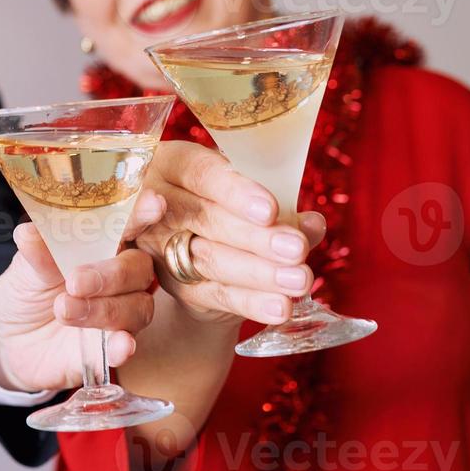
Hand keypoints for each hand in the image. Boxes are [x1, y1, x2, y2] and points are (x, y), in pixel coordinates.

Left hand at [0, 190, 165, 392]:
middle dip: (113, 274)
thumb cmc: (26, 291)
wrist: (9, 340)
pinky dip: (124, 346)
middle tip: (75, 281)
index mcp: (101, 246)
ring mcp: (118, 314)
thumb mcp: (24, 269)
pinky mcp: (110, 350)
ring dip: (104, 309)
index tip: (152, 204)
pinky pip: (126, 349)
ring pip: (137, 308)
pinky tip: (120, 345)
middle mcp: (118, 278)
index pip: (128, 225)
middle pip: (139, 269)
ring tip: (63, 309)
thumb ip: (35, 253)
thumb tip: (29, 231)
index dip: (142, 215)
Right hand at [132, 141, 326, 327]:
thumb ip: (280, 207)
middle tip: (297, 249)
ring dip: (259, 272)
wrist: (195, 243)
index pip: (201, 173)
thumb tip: (313, 224)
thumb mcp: (248, 193)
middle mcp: (156, 201)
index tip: (270, 210)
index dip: (235, 192)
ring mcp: (158, 245)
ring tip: (299, 280)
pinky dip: (250, 302)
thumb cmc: (226, 202)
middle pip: (204, 218)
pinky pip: (213, 294)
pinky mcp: (173, 284)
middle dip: (255, 237)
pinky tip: (280, 307)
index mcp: (173, 163)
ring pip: (209, 259)